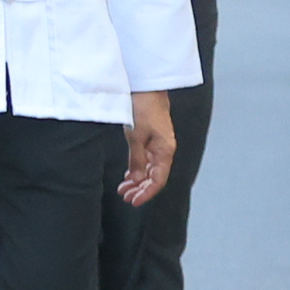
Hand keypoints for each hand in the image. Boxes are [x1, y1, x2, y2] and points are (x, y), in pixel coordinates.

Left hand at [117, 92, 175, 207]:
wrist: (146, 88)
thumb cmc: (143, 108)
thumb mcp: (136, 136)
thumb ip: (137, 159)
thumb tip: (137, 179)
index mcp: (165, 151)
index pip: (158, 180)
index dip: (146, 193)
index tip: (133, 202)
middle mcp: (164, 151)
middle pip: (154, 177)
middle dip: (140, 190)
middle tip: (125, 197)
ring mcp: (158, 145)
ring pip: (150, 170)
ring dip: (137, 181)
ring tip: (123, 189)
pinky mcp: (151, 140)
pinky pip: (146, 160)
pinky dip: (137, 170)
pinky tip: (129, 176)